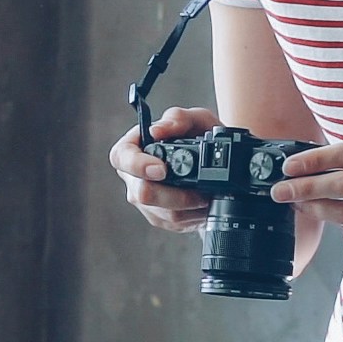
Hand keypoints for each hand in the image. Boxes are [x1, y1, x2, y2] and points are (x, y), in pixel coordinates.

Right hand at [112, 107, 220, 233]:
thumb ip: (178, 118)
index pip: (121, 157)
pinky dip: (194, 215)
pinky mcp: (161, 218)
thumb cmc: (202, 136)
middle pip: (142, 193)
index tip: (161, 169)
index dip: (137, 165)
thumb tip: (159, 130)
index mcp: (134, 148)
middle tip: (200, 190)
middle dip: (174, 195)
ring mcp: (147, 201)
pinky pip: (175, 223)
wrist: (221, 161)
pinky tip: (205, 204)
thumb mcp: (197, 120)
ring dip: (189, 206)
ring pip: (163, 212)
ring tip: (208, 195)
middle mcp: (135, 176)